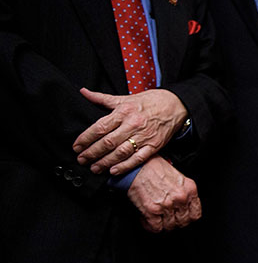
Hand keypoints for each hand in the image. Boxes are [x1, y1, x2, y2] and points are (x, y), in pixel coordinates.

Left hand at [73, 88, 187, 175]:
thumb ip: (102, 98)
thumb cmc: (149, 102)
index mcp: (124, 111)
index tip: (76, 146)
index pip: (100, 127)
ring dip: (105, 162)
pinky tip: (114, 170)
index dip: (86, 138)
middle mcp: (133, 124)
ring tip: (94, 168)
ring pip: (121, 152)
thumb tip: (83, 92)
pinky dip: (125, 166)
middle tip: (81, 160)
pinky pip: (138, 158)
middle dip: (92, 153)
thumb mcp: (125, 98)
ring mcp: (144, 136)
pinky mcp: (154, 145)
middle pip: (108, 142)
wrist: (175, 105)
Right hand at [126, 156, 201, 231]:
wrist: (137, 165)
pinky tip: (148, 218)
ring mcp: (167, 205)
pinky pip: (155, 228)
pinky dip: (150, 226)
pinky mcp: (152, 210)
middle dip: (175, 222)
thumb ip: (184, 192)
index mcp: (190, 189)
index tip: (182, 217)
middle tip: (167, 218)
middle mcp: (180, 198)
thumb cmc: (155, 168)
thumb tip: (184, 206)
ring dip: (162, 224)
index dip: (188, 218)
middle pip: (183, 222)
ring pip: (170, 226)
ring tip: (157, 217)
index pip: (196, 214)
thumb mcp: (178, 177)